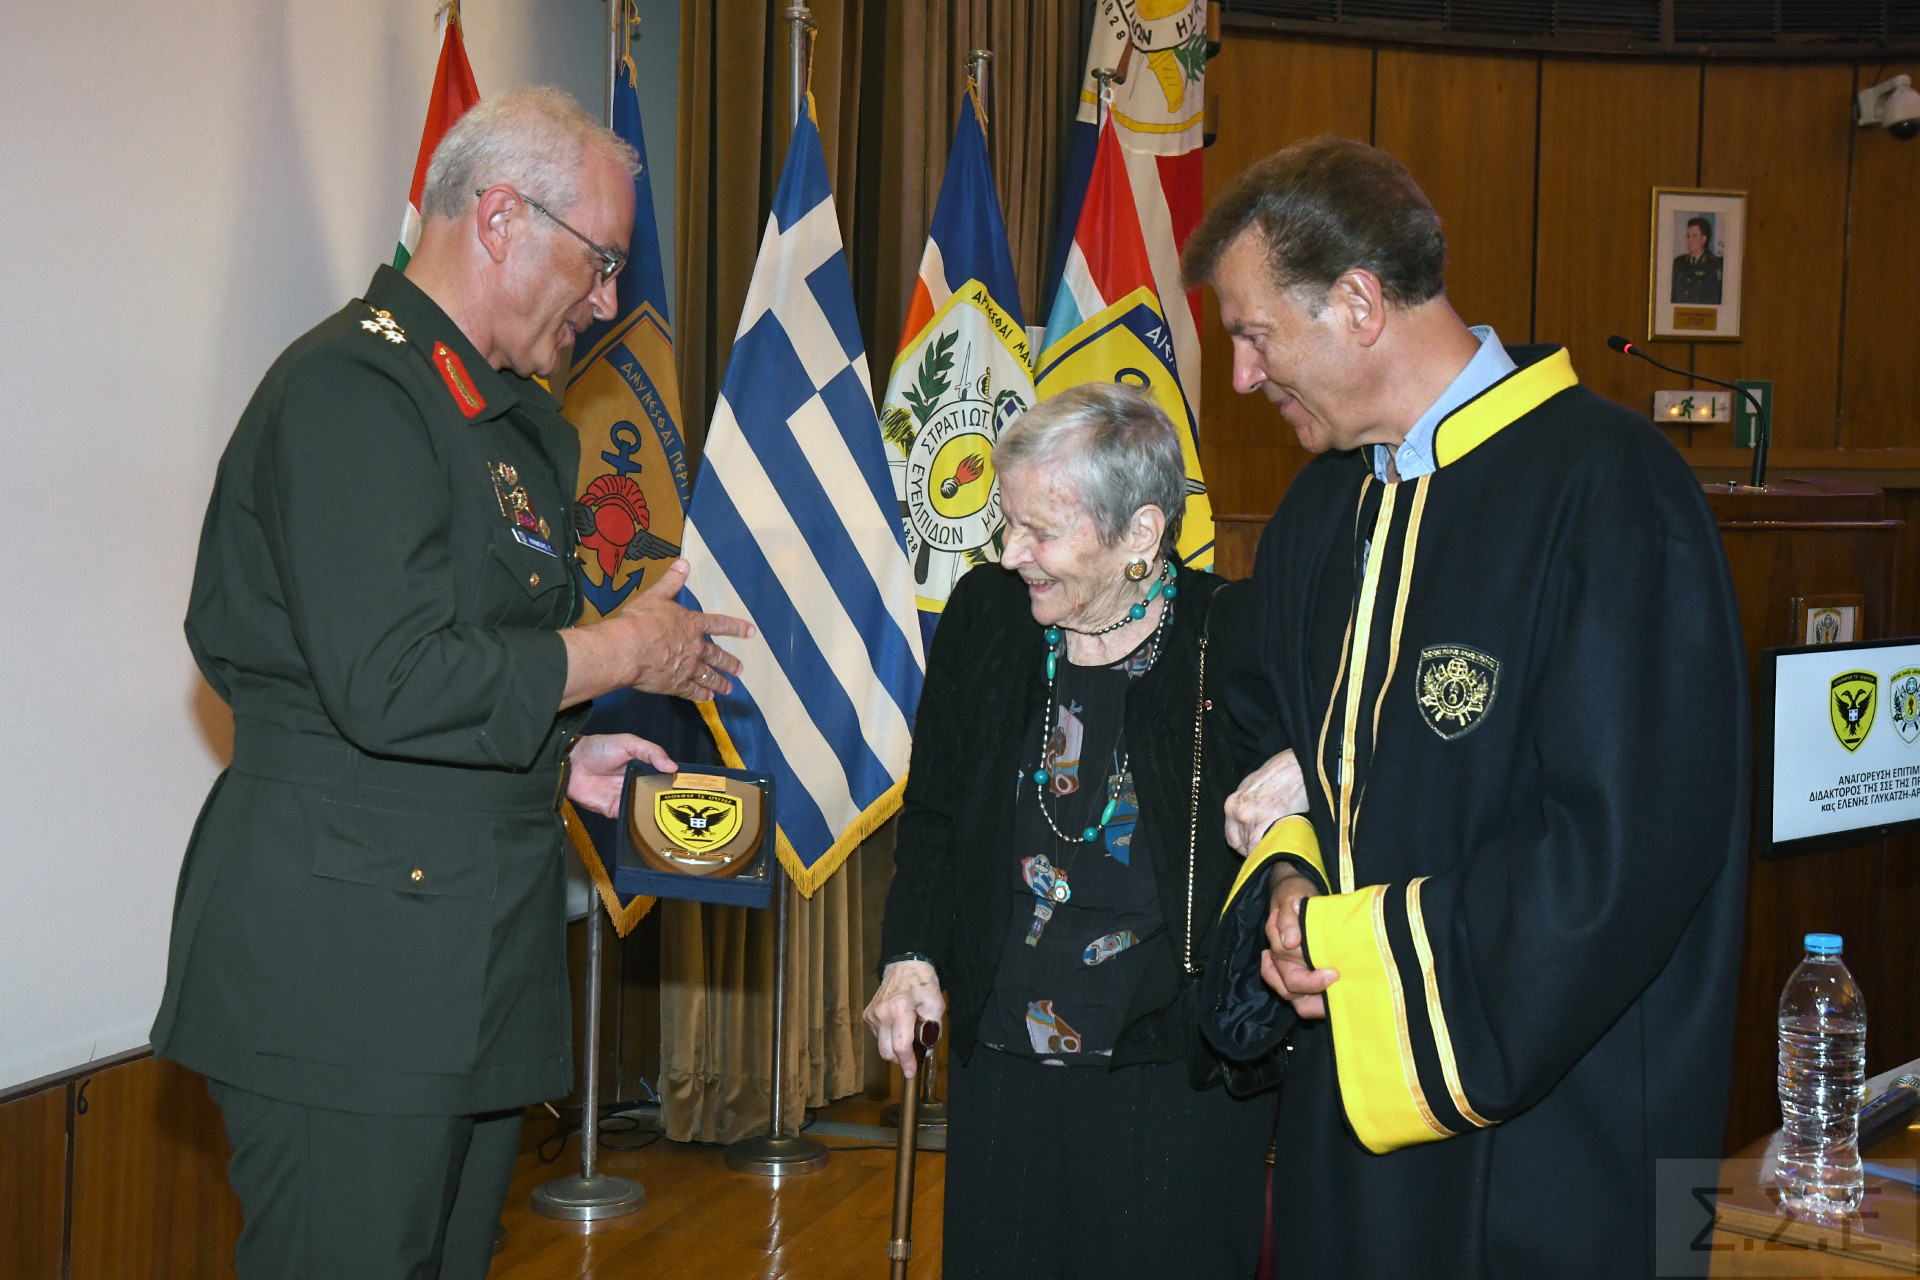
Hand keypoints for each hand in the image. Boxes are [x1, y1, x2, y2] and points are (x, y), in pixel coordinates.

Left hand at [566, 734, 676, 817]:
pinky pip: (631, 818)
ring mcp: (627, 799)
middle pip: (658, 796)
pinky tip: (653, 824)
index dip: (676, 783)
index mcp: (643, 768)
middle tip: (687, 808)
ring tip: (675, 820)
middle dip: (670, 802)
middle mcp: (638, 785)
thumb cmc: (599, 749)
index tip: (691, 789)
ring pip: (647, 809)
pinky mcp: (615, 810)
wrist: (571, 763)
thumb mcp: (628, 743)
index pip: (664, 777)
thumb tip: (673, 767)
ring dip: (658, 813)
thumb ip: (651, 752)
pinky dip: (640, 821)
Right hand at [616, 559, 752, 701]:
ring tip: (729, 688)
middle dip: (730, 663)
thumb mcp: (655, 596)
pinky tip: (708, 699)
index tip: (752, 633)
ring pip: (709, 676)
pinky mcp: (676, 685)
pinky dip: (701, 695)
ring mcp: (687, 668)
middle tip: (740, 669)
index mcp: (692, 624)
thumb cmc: (640, 620)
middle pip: (717, 656)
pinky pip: (693, 692)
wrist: (627, 649)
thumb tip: (684, 563)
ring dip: (720, 682)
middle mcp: (695, 647)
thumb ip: (671, 581)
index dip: (737, 628)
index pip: (720, 625)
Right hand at [863, 960, 944, 1078]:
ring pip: (881, 1046)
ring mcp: (872, 1014)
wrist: (905, 966)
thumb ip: (933, 1029)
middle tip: (914, 1055)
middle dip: (900, 1059)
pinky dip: (888, 1038)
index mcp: (900, 1010)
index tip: (911, 1072)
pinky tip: (898, 1026)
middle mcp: (882, 1013)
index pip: (900, 1046)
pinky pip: (878, 1036)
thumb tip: (925, 1050)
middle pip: (887, 1052)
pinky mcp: (868, 1015)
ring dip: (894, 1048)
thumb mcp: (936, 1004)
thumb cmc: (922, 984)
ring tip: (907, 1034)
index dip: (906, 1063)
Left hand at [1225, 748, 1307, 854]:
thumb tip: (1244, 824)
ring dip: (1262, 849)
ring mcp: (1251, 815)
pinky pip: (1260, 843)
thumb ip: (1244, 806)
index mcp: (1231, 804)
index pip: (1231, 838)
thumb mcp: (1251, 787)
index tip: (1254, 849)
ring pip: (1251, 846)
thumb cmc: (1277, 775)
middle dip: (1252, 850)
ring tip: (1275, 846)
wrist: (1297, 765)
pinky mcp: (1268, 817)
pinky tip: (1277, 847)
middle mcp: (1238, 811)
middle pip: (1240, 844)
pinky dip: (1267, 849)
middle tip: (1266, 851)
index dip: (1243, 847)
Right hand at [1261, 866, 1337, 1019]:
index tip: (1334, 973)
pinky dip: (1319, 1003)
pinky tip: (1334, 997)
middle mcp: (1280, 962)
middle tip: (1340, 983)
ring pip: (1296, 1000)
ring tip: (1336, 998)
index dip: (1310, 980)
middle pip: (1290, 990)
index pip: (1289, 973)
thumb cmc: (1296, 894)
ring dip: (1315, 1003)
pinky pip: (1306, 1000)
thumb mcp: (1293, 896)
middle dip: (1314, 991)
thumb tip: (1289, 941)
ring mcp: (1290, 970)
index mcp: (1277, 945)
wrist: (1300, 894)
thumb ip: (1289, 917)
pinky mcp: (1304, 974)